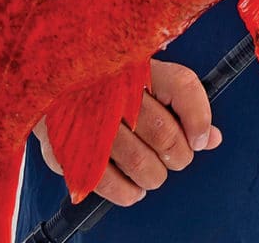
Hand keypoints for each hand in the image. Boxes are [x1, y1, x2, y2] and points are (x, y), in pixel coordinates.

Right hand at [34, 59, 222, 205]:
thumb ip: (180, 106)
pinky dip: (127, 193)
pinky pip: (106, 182)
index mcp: (138, 65)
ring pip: (140, 162)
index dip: (199, 118)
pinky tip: (133, 189)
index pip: (182, 86)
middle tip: (176, 159)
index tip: (201, 139)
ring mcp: (88, 117)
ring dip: (154, 176)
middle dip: (178, 156)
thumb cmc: (107, 85)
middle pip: (164, 132)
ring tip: (153, 174)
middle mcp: (113, 88)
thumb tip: (212, 139)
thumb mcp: (144, 82)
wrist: (46, 77)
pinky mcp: (66, 145)